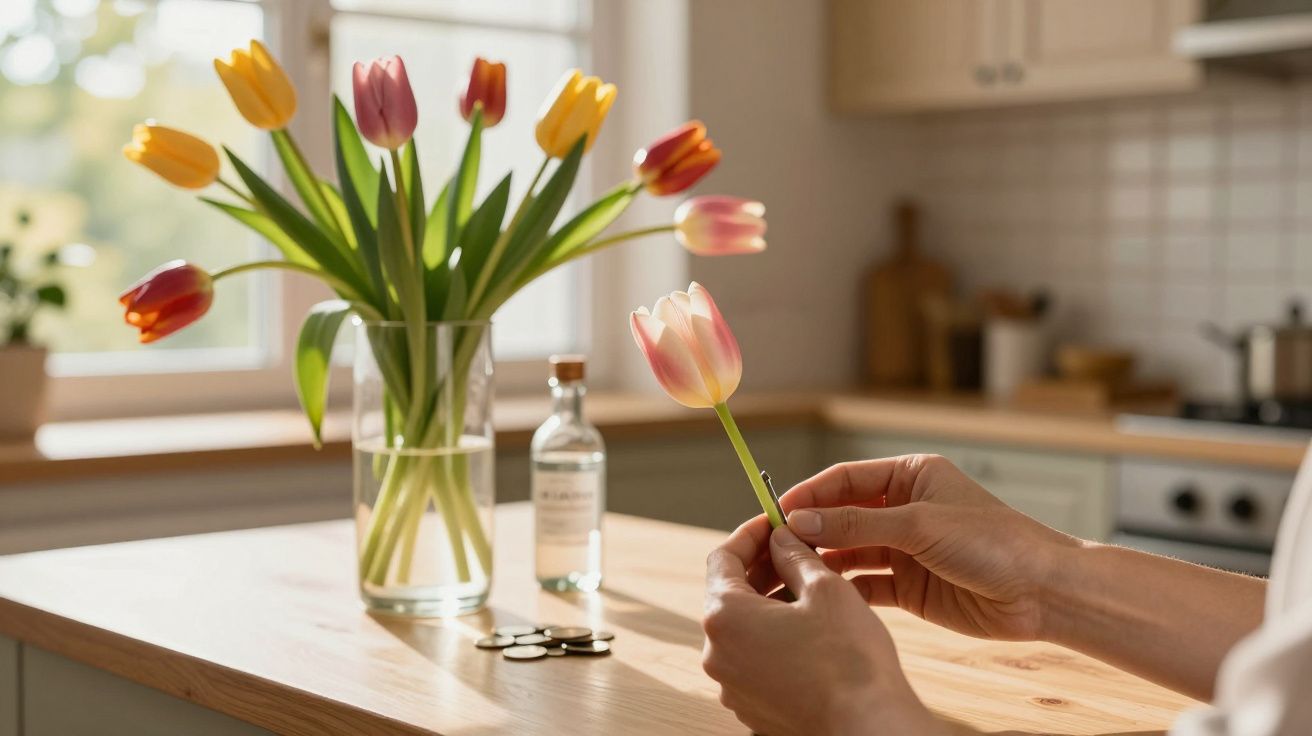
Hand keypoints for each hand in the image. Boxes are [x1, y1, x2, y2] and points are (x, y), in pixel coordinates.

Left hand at [702, 515, 947, 735]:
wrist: (866, 726)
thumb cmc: (848, 659)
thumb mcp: (826, 588)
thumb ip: (795, 555)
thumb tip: (781, 538)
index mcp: (724, 617)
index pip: (722, 558)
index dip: (751, 534)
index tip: (774, 523)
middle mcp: (717, 654)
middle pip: (730, 595)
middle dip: (763, 568)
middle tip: (796, 551)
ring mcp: (731, 685)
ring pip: (743, 629)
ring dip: (769, 604)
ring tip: (809, 589)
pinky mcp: (751, 707)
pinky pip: (754, 661)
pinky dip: (773, 639)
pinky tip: (808, 631)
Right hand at [771, 455, 1079, 641]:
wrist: (1041, 593)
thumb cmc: (994, 543)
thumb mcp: (920, 525)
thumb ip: (858, 523)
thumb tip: (801, 519)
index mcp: (911, 476)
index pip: (847, 479)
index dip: (810, 493)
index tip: (776, 509)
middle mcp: (904, 509)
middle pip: (842, 515)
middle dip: (810, 528)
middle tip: (773, 544)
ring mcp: (905, 549)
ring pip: (849, 550)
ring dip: (822, 559)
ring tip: (789, 571)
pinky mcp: (909, 586)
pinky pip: (865, 583)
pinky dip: (843, 588)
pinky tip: (820, 594)